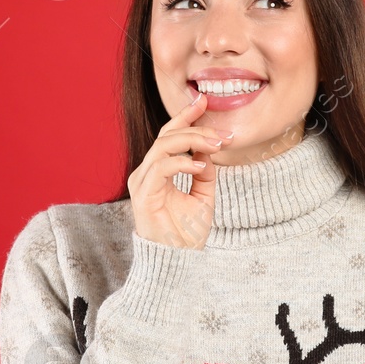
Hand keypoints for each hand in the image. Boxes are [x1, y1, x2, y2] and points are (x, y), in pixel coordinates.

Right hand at [128, 90, 233, 248]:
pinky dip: (182, 162)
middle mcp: (146, 173)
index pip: (169, 135)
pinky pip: (160, 168)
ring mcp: (142, 183)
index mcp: (158, 172)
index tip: (204, 100)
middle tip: (222, 133)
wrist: (178, 263)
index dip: (185, 116)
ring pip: (163, 146)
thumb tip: (209, 150)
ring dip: (193, 141)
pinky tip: (200, 165)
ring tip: (217, 145)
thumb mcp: (203, 196)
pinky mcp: (143, 195)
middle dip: (195, 127)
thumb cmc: (187, 234)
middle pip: (167, 135)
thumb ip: (204, 172)